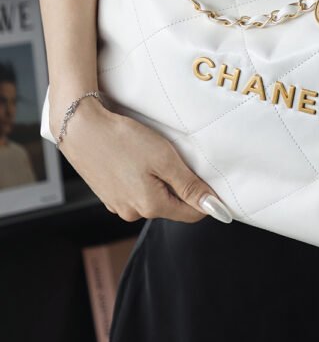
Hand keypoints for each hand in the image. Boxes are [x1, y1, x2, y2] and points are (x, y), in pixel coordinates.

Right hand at [52, 94, 232, 223]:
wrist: (81, 128)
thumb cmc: (123, 139)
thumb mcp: (165, 159)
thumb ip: (190, 185)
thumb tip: (214, 207)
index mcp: (151, 206)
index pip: (192, 214)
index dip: (205, 197)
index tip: (208, 177)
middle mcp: (133, 212)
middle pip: (172, 204)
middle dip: (179, 184)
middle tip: (173, 156)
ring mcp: (118, 205)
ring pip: (152, 196)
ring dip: (158, 180)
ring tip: (149, 154)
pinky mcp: (108, 194)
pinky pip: (135, 190)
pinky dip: (140, 177)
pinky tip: (134, 158)